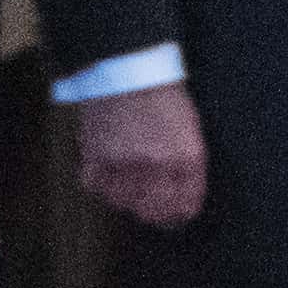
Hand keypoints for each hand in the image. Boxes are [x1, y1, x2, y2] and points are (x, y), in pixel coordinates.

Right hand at [70, 80, 208, 224]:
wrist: (127, 69)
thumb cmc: (162, 98)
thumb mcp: (190, 132)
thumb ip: (188, 169)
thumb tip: (182, 204)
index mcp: (188, 159)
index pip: (185, 206)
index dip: (180, 215)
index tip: (175, 217)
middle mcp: (159, 167)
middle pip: (154, 212)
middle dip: (155, 213)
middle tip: (150, 206)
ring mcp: (126, 164)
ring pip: (125, 203)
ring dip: (126, 197)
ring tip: (128, 179)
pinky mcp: (97, 157)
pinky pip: (98, 188)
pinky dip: (102, 184)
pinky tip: (109, 170)